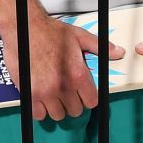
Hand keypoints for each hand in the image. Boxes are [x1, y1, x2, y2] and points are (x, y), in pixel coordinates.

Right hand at [5, 11, 121, 121]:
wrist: (24, 27)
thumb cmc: (49, 31)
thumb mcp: (79, 36)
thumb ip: (100, 47)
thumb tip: (118, 52)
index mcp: (78, 73)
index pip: (91, 102)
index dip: (88, 98)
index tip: (83, 94)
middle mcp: (63, 85)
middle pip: (75, 111)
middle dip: (73, 103)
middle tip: (67, 92)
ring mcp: (45, 92)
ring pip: (58, 115)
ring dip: (57, 107)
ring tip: (54, 95)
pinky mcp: (30, 93)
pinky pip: (38, 115)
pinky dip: (40, 109)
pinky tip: (41, 99)